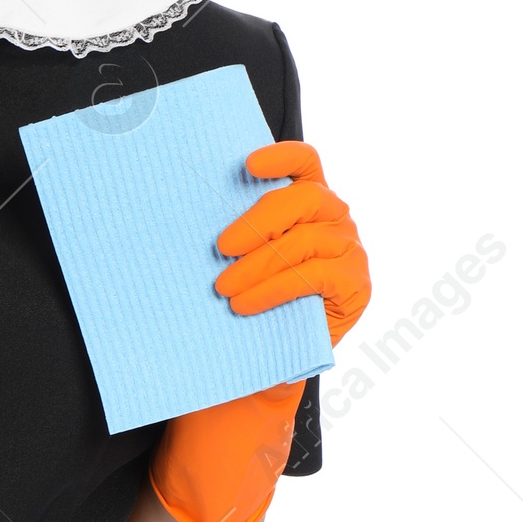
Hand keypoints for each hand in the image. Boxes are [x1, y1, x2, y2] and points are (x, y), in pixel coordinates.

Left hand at [147, 141, 367, 521]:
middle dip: (258, 221)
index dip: (281, 154)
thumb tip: (166, 205)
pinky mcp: (355, 286)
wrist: (259, 366)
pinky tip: (246, 305)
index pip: (305, 160)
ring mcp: (349, 251)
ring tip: (225, 289)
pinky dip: (277, 289)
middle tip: (220, 248)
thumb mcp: (231, 263)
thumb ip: (226, 232)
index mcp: (305, 200)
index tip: (247, 164)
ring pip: (308, 240)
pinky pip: (318, 276)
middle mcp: (334, 219)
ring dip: (261, 265)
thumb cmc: (241, 304)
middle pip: (304, 198)